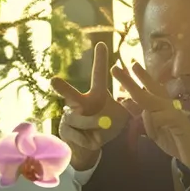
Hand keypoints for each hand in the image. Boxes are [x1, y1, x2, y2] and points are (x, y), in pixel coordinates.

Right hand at [50, 42, 127, 170]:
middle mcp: (79, 102)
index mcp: (96, 95)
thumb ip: (130, 107)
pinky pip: (79, 136)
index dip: (100, 60)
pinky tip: (92, 140)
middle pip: (70, 94)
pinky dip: (90, 140)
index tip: (101, 44)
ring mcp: (69, 116)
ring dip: (95, 126)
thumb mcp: (123, 116)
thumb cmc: (107, 126)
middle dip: (62, 88)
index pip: (98, 75)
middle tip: (53, 81)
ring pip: (82, 120)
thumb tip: (136, 99)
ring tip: (101, 131)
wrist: (91, 146)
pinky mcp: (65, 130)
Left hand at [110, 61, 189, 172]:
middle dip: (130, 80)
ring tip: (123, 97)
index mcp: (162, 106)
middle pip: (147, 90)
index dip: (141, 76)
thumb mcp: (152, 128)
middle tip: (114, 68)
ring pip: (152, 102)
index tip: (131, 65)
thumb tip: (124, 101)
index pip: (151, 88)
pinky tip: (152, 135)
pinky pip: (159, 118)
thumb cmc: (174, 140)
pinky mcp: (179, 123)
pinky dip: (151, 125)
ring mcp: (174, 113)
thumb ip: (140, 115)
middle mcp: (169, 105)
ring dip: (137, 98)